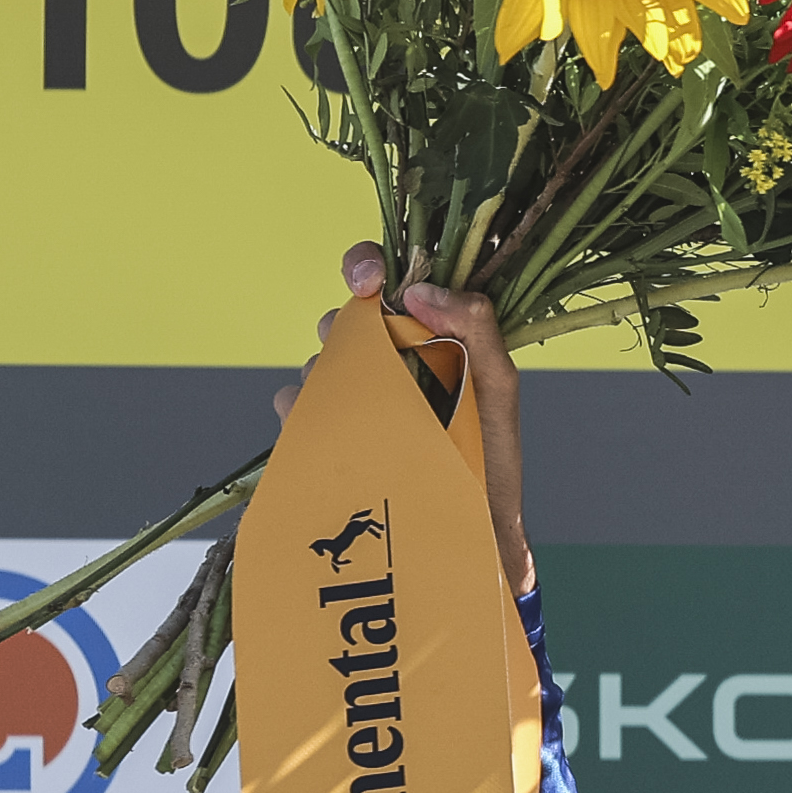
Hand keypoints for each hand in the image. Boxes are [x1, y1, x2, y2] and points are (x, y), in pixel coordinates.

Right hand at [288, 242, 531, 597]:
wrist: (471, 528)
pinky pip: (294, 406)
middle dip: (346, 327)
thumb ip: (475, 325)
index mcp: (422, 333)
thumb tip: (419, 289)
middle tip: (372, 357)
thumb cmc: (491, 454)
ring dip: (328, 374)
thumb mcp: (497, 383)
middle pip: (341, 318)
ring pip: (316, 361)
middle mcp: (382, 359)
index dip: (363, 265)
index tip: (365, 283)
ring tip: (367, 411)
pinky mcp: (327, 434)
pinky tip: (326, 430)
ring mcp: (352, 396)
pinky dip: (300, 410)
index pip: (381, 278)